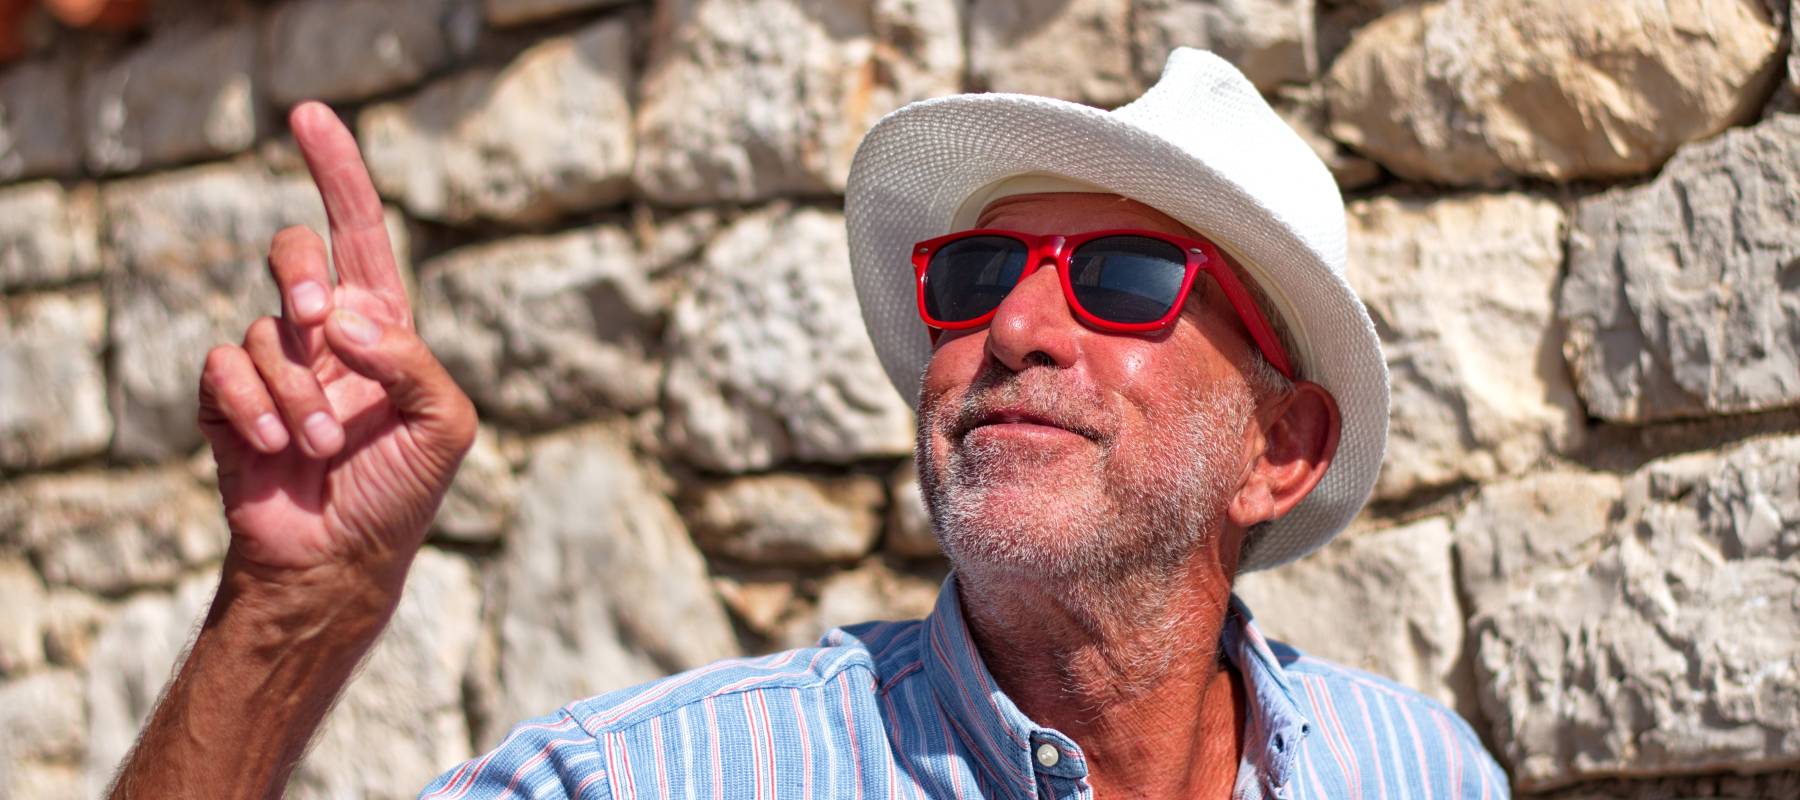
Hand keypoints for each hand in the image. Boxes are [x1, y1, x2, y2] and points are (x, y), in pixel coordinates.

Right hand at [196, 102, 475, 586]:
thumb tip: (346, 320)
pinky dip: (252, 406)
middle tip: (317, 318)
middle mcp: (324, 333)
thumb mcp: (446, 425)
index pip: (359, 230)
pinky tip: (278, 448)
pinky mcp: (228, 400)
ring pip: (266, 330)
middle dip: (299, 271)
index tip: (308, 115)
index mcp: (382, 326)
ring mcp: (274, 364)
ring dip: (299, 392)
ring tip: (321, 448)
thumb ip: (413, 363)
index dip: (336, 170)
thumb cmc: (402, 491)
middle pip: (294, 251)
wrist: (341, 559)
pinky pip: (222, 367)